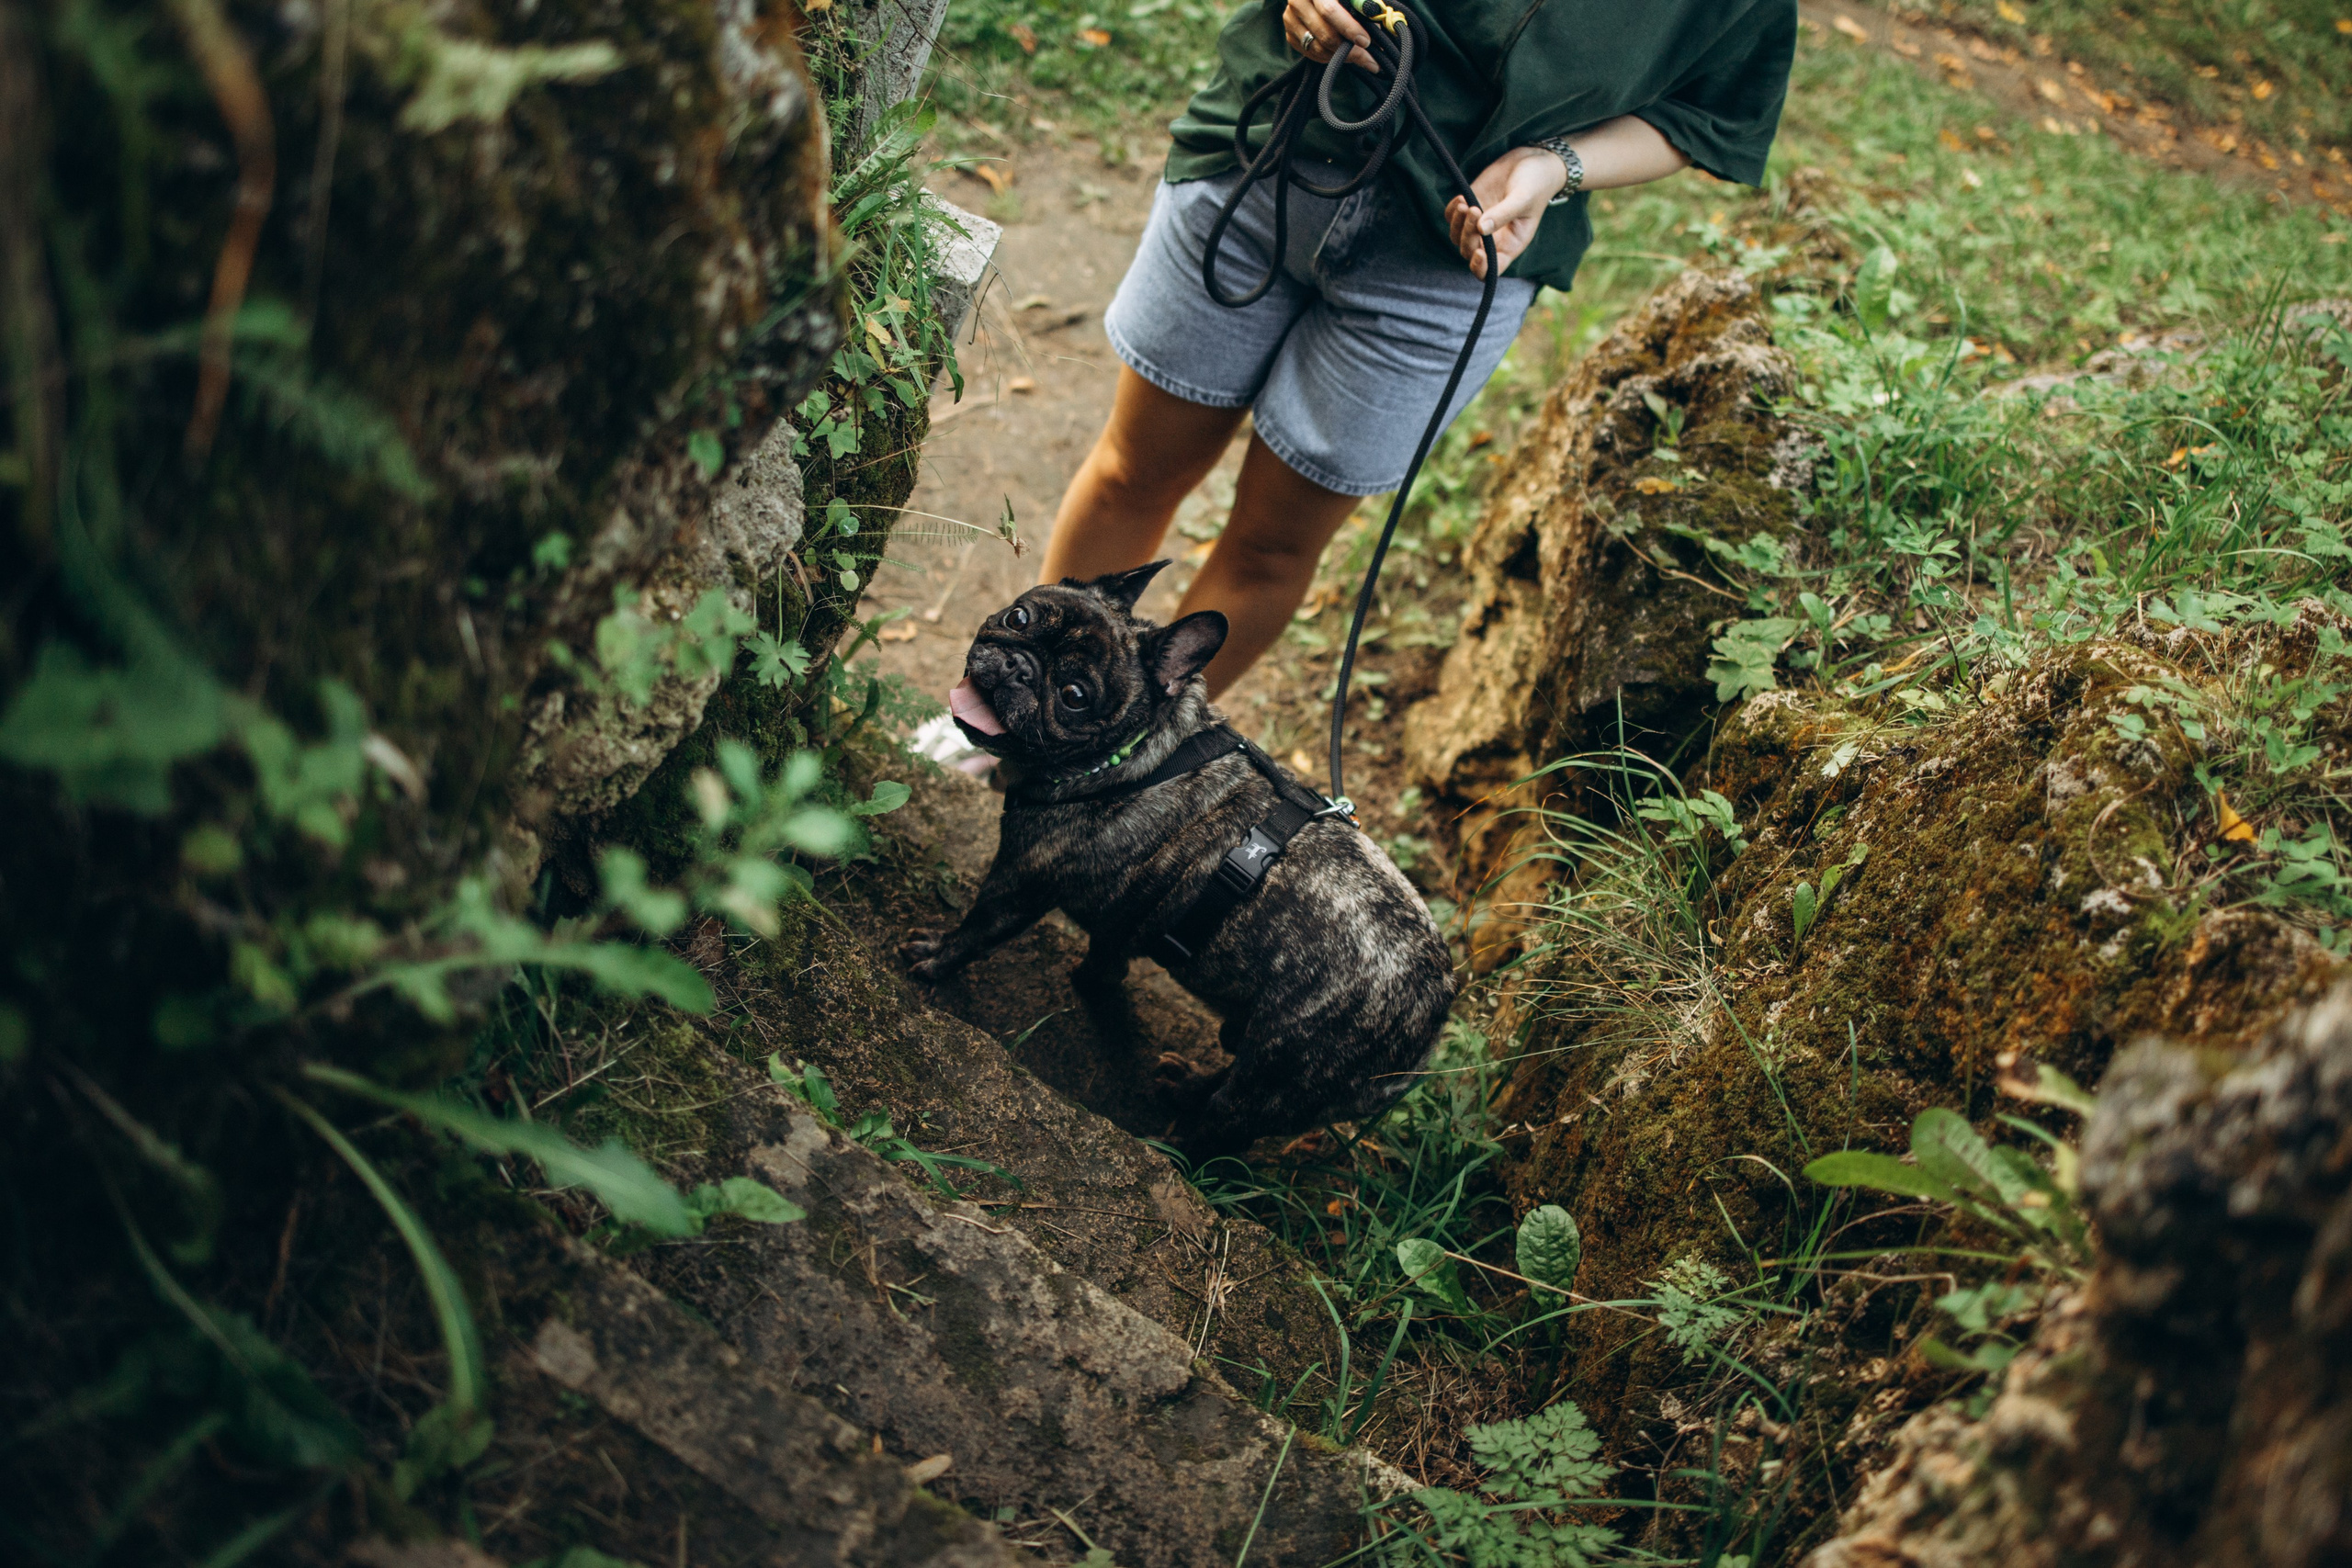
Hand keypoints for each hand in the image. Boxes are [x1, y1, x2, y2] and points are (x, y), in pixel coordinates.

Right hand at [1282, 0, 1376, 70]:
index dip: (1349, 28)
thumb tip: (1377, 21)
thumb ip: (1363, 3)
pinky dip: (1329, 58)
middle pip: (1324, 33)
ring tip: (1360, 57)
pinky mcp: (1290, 34)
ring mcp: (1290, 19)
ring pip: (1317, 47)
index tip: (1366, 41)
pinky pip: (1311, 54)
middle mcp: (1298, 2)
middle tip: (1369, 59)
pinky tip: (1343, 55)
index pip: (1329, 11)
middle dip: (1349, 50)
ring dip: (1341, 56)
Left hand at [1443, 144, 1570, 279]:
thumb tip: (1481, 229)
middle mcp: (1494, 238)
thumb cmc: (1536, 183)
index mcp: (1511, 244)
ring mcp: (1479, 223)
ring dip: (1457, 223)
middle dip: (1467, 236)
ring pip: (1457, 236)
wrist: (1532, 160)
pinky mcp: (1470, 206)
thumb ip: (1502, 215)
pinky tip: (1462, 198)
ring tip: (1466, 203)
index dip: (1481, 268)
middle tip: (1475, 210)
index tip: (1479, 252)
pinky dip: (1452, 211)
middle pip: (1469, 252)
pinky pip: (1451, 217)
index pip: (1492, 269)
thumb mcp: (1523, 199)